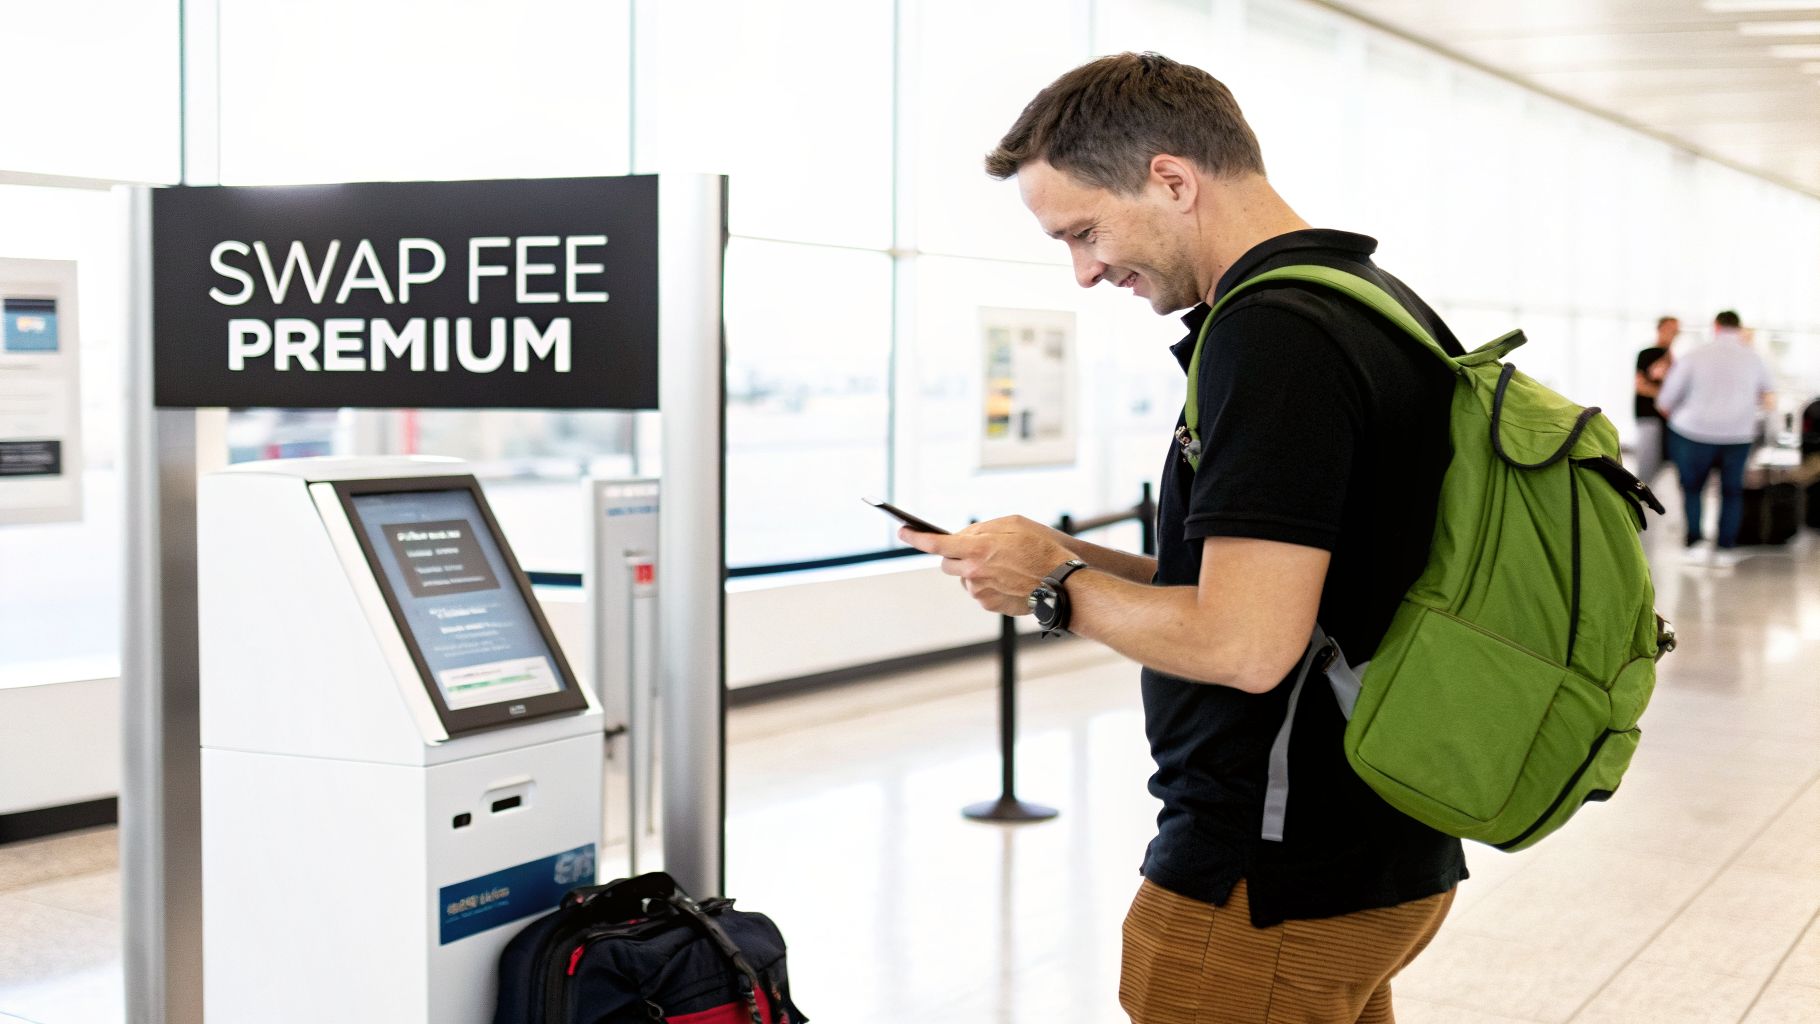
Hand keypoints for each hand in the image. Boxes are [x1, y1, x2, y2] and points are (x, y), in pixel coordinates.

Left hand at [897, 515, 1076, 616]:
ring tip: (1004, 566)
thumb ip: (982, 528)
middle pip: (947, 564)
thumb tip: (961, 535)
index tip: (903, 531)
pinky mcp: (989, 605)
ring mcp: (980, 591)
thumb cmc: (1040, 547)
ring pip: (964, 578)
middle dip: (955, 555)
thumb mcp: (1012, 524)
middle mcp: (973, 572)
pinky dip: (987, 584)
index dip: (915, 537)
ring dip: (974, 570)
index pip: (935, 543)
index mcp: (976, 549)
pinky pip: (978, 591)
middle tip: (976, 550)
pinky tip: (1008, 579)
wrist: (1062, 582)